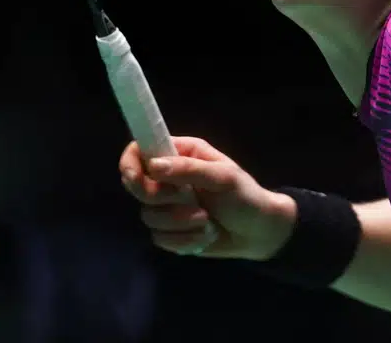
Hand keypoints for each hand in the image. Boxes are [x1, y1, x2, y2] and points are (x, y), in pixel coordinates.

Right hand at [119, 136, 295, 260]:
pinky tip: (205, 235)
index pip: (139, 150)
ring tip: (207, 221)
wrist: (259, 233)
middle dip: (163, 198)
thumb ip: (188, 169)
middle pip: (138, 187)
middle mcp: (169, 178)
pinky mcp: (171, 231)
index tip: (136, 178)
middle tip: (188, 199)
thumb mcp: (223, 177)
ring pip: (149, 216)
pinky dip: (184, 240)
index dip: (131, 163)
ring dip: (181, 222)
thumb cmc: (245, 196)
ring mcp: (168, 206)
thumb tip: (153, 166)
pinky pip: (160, 238)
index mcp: (180, 154)